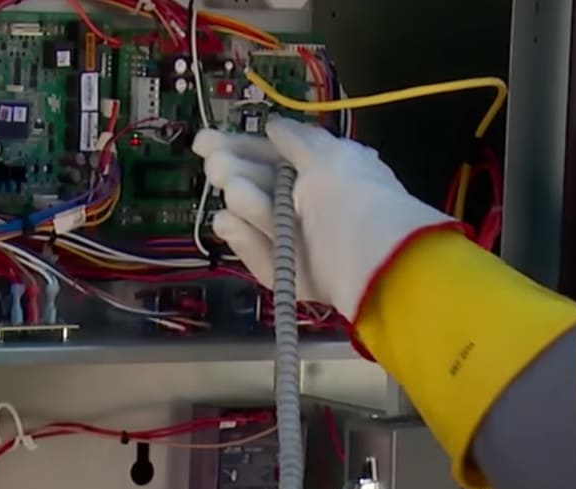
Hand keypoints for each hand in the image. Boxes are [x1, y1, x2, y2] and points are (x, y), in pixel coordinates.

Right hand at [192, 119, 455, 320]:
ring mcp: (297, 242)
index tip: (204, 141)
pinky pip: (260, 255)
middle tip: (215, 164)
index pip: (274, 158)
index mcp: (323, 173)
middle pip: (259, 186)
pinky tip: (228, 220)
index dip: (241, 147)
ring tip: (236, 187)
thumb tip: (273, 126)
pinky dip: (245, 238)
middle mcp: (308, 206)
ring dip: (244, 199)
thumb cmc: (352, 194)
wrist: (372, 255)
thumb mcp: (326, 153)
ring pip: (257, 218)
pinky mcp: (290, 275)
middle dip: (236, 170)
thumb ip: (295, 139)